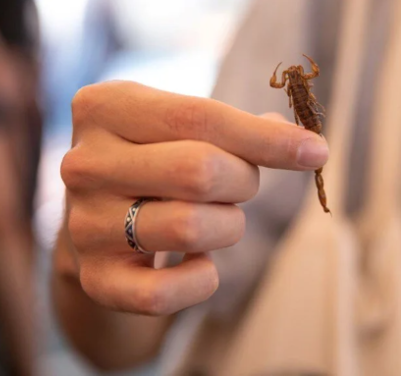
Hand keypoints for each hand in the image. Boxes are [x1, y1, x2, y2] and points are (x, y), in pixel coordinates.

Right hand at [59, 81, 327, 315]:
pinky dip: (202, 280)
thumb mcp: (183, 128)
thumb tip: (305, 145)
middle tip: (239, 186)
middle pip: (199, 171)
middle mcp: (83, 163)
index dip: (267, 139)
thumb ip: (241, 130)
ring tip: (214, 218)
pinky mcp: (95, 278)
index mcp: (106, 107)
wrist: (103, 218)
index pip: (200, 117)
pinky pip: (165, 292)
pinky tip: (199, 262)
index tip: (317, 151)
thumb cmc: (158, 161)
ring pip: (190, 227)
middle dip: (243, 181)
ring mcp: (84, 224)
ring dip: (227, 226)